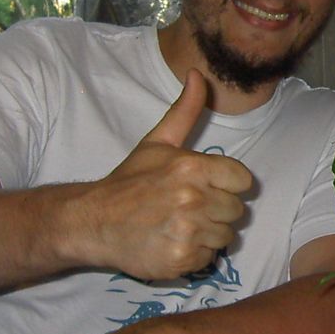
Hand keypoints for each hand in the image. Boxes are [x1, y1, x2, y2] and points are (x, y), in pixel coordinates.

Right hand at [79, 70, 254, 280]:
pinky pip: (208, 259)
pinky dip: (193, 255)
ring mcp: (187, 231)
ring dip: (206, 234)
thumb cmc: (128, 182)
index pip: (243, 180)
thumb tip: (199, 74)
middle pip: (236, 210)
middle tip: (185, 208)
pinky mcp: (180, 259)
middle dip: (216, 210)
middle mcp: (193, 199)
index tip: (205, 186)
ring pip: (225, 236)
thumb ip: (185, 111)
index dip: (227, 184)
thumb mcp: (157, 142)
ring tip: (177, 225)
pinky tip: (172, 243)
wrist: (91, 222)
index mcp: (192, 167)